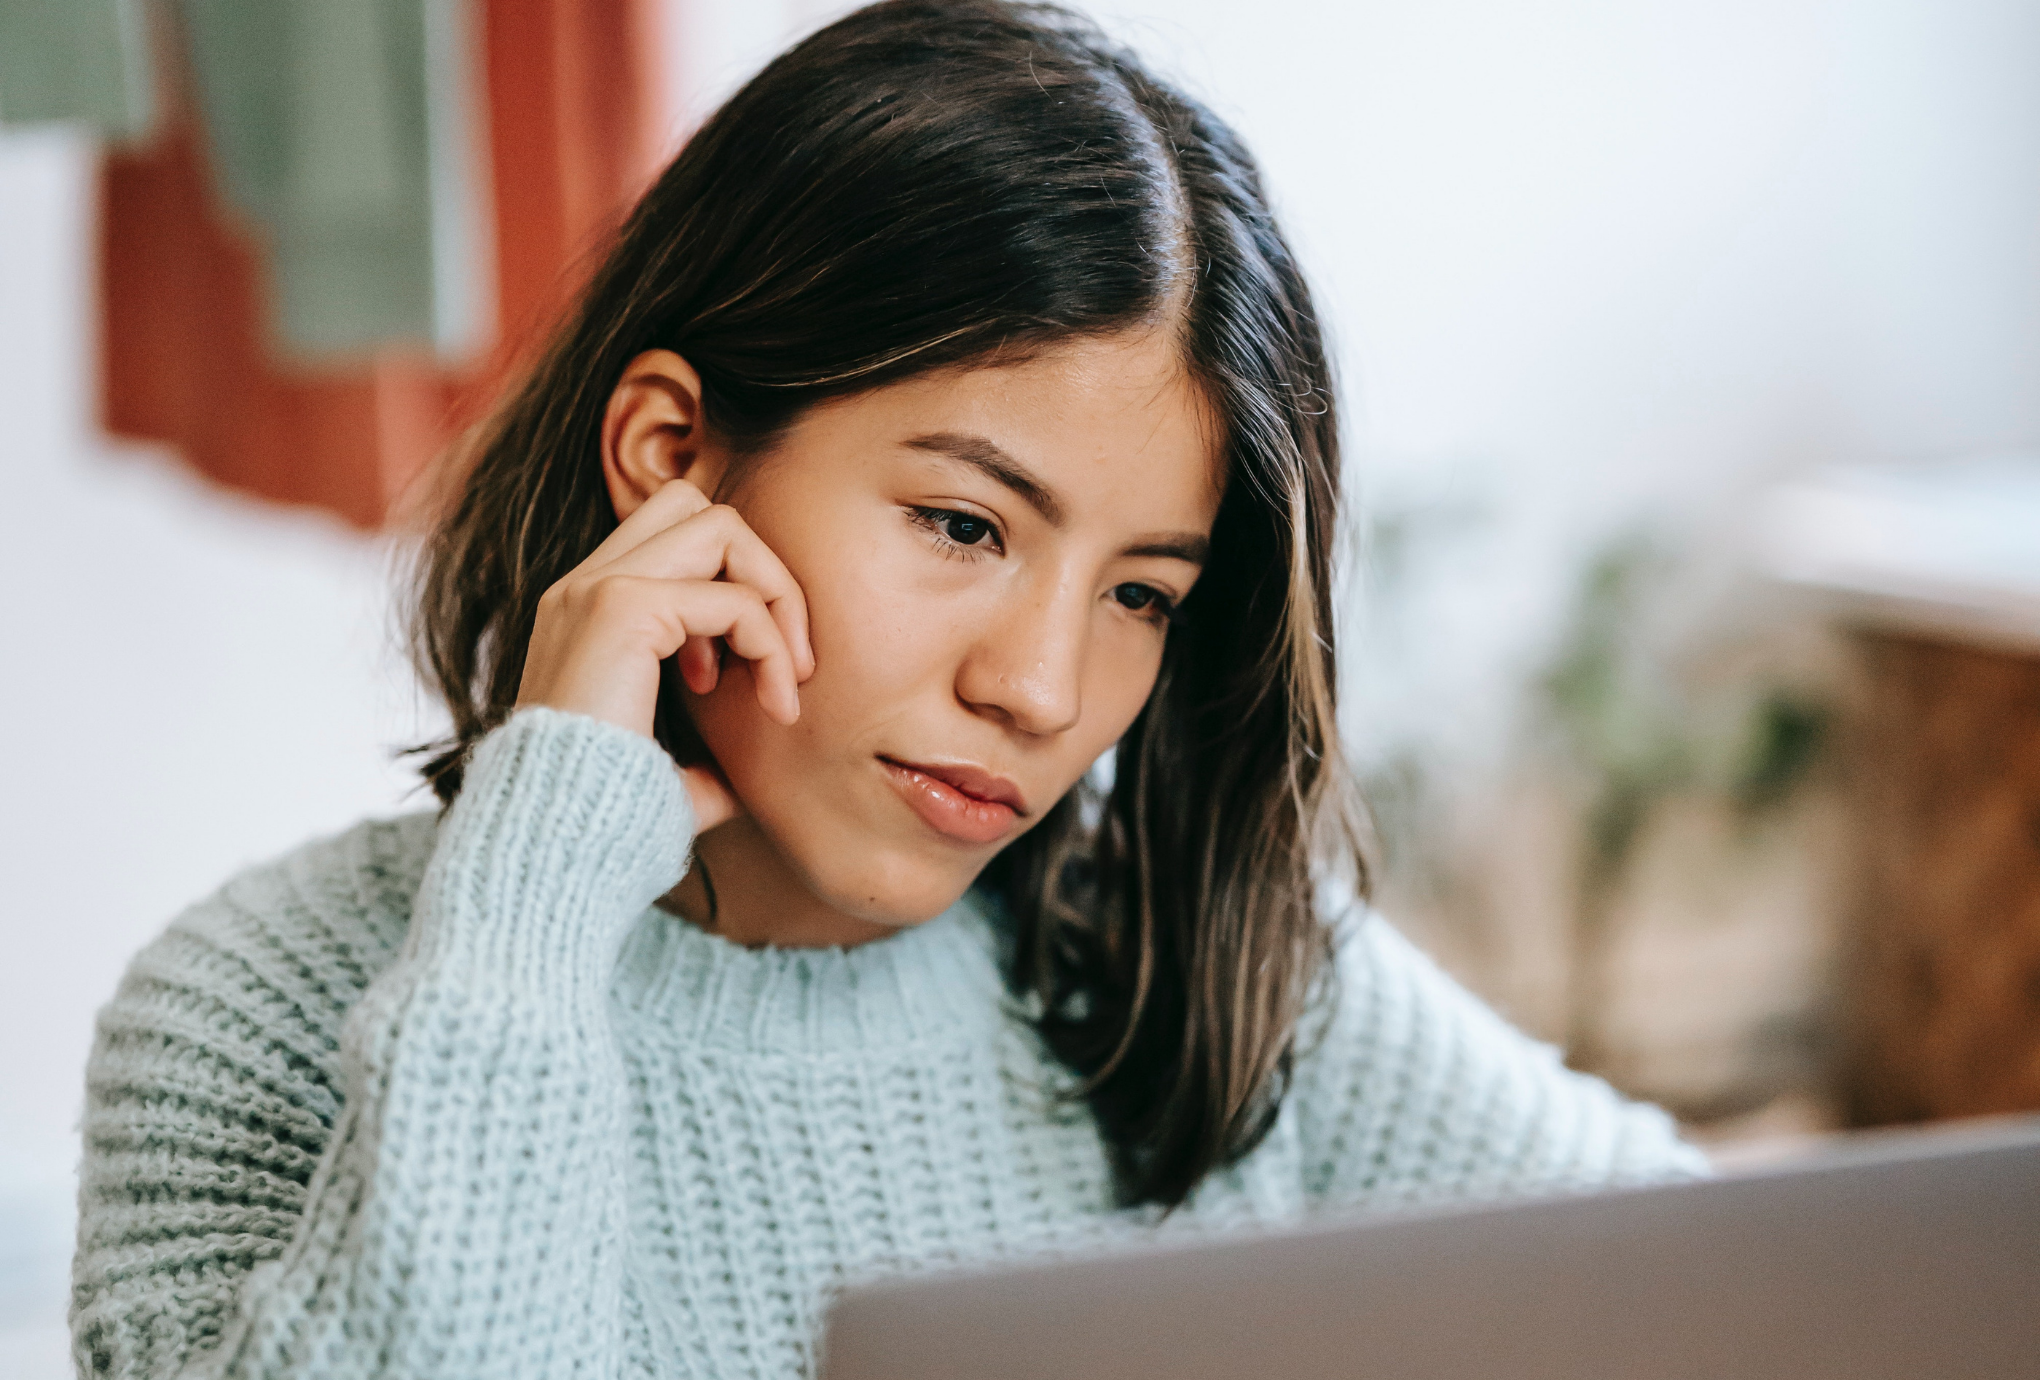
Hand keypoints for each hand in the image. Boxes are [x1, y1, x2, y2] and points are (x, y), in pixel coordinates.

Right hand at [514, 478, 814, 829]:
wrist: (554, 847)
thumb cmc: (612, 823)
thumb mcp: (674, 769)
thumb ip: (713, 749)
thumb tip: (762, 765)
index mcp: (584, 610)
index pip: (675, 537)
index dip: (730, 592)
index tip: (735, 682)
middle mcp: (582, 586)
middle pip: (698, 507)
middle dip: (763, 572)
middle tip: (786, 662)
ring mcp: (596, 589)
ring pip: (721, 526)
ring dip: (776, 594)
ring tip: (787, 677)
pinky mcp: (621, 611)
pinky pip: (733, 598)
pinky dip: (771, 644)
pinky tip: (773, 706)